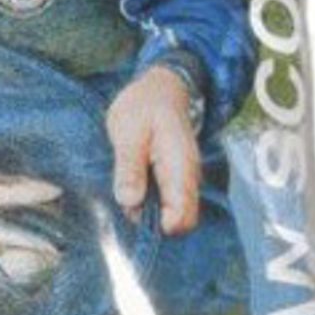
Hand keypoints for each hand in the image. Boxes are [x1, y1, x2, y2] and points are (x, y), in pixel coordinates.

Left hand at [106, 66, 201, 234]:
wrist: (159, 89)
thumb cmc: (143, 106)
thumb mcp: (128, 133)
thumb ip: (129, 168)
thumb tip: (130, 201)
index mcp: (179, 167)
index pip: (181, 216)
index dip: (158, 226)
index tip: (133, 212)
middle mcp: (187, 178)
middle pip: (181, 222)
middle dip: (152, 222)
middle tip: (126, 199)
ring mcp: (182, 179)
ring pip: (172, 213)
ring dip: (148, 211)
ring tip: (127, 185)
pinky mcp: (174, 179)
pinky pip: (166, 202)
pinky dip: (148, 202)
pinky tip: (133, 184)